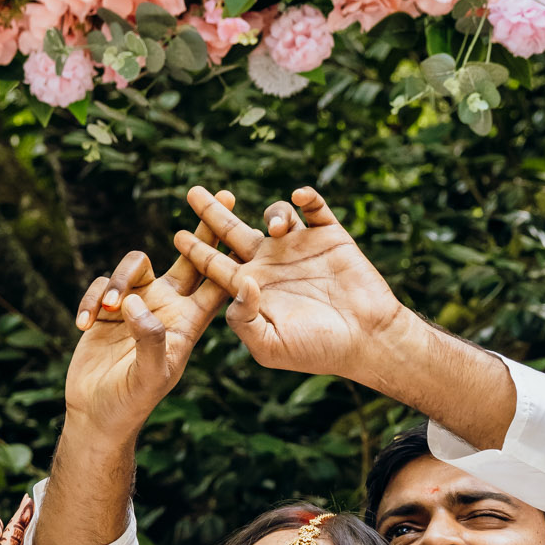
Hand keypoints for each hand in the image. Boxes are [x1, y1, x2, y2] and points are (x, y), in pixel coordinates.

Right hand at [63, 191, 239, 442]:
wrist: (98, 414)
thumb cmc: (130, 402)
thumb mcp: (148, 376)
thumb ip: (149, 340)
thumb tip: (136, 303)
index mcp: (188, 324)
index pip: (215, 284)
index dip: (227, 254)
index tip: (241, 225)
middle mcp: (167, 309)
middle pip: (187, 259)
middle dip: (197, 229)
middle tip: (207, 194)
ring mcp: (137, 306)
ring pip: (134, 266)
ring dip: (116, 282)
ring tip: (105, 312)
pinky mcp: (109, 309)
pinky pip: (102, 285)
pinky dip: (91, 300)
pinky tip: (84, 324)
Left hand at [172, 185, 415, 389]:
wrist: (366, 340)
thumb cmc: (317, 351)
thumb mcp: (270, 346)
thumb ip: (244, 320)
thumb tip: (239, 282)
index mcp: (253, 289)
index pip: (217, 265)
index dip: (197, 250)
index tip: (177, 235)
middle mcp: (272, 264)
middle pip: (233, 232)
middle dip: (212, 212)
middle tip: (191, 192)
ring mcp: (300, 248)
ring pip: (274, 216)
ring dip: (273, 214)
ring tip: (279, 229)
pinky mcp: (330, 237)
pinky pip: (315, 208)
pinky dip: (307, 198)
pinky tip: (300, 197)